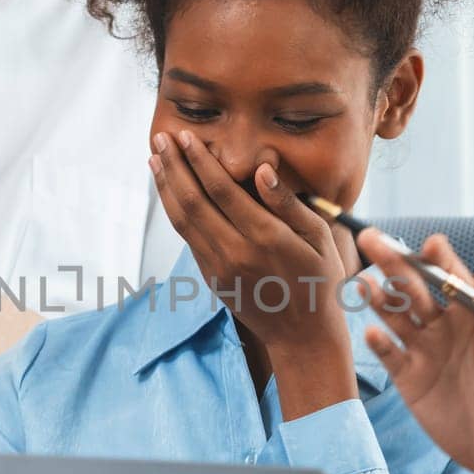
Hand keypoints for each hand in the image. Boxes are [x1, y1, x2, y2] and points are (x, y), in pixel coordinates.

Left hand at [149, 130, 354, 418]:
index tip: (186, 138)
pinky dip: (174, 211)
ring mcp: (219, 268)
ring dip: (166, 187)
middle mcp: (236, 253)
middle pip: (193, 202)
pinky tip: (169, 191)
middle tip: (160, 137)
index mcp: (266, 238)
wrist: (302, 336)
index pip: (223, 191)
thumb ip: (288, 203)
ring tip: (154, 158)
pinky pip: (188, 239)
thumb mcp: (319, 238)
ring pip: (183, 221)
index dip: (200, 162)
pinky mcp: (211, 279)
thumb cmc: (319, 280)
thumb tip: (262, 169)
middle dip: (174, 167)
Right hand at [356, 230, 473, 473]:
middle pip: (411, 288)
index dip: (437, 258)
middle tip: (370, 238)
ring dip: (378, 298)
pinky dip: (379, 344)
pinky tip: (373, 334)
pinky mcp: (409, 378)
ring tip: (363, 282)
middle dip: (392, 263)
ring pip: (394, 316)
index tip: (428, 245)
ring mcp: (423, 351)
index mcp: (469, 313)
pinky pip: (389, 356)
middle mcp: (442, 326)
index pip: (448, 275)